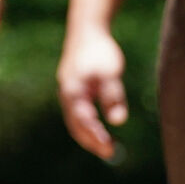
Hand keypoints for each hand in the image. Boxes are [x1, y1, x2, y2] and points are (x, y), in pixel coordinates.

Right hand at [57, 23, 129, 158]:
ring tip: (106, 146)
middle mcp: (67, 94)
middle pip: (75, 125)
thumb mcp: (110, 73)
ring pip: (74, 120)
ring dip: (88, 135)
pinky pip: (76, 113)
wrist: (86, 31)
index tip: (109, 148)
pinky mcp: (73, 89)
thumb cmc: (100, 51)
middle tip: (109, 153)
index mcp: (74, 91)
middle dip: (91, 141)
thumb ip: (113, 96)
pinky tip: (99, 127)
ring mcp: (68, 91)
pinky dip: (86, 124)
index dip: (95, 136)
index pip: (83, 121)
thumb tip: (117, 121)